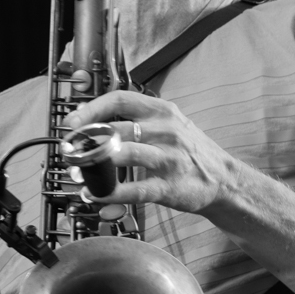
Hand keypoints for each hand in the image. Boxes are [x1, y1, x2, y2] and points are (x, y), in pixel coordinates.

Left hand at [65, 90, 243, 214]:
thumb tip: (96, 121)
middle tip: (69, 149)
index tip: (73, 120)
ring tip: (78, 171)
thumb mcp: (172, 124)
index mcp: (163, 111)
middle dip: (86, 140)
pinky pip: (134, 189)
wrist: (225, 180)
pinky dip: (110, 193)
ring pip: (124, 154)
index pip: (121, 99)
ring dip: (95, 163)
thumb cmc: (191, 152)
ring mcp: (168, 159)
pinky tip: (95, 194)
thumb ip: (140, 119)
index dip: (92, 108)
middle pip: (116, 128)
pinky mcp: (169, 186)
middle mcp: (166, 131)